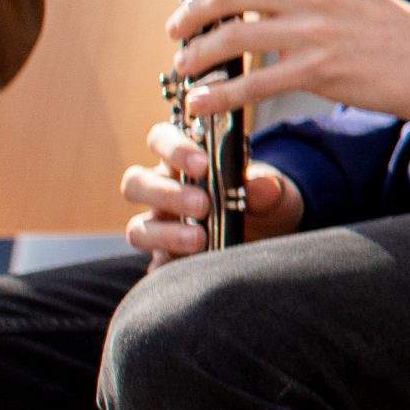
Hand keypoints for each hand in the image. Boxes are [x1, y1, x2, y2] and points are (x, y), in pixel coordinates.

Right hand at [123, 120, 302, 259]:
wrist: (271, 237)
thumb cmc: (264, 202)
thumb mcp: (273, 192)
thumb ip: (266, 187)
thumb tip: (259, 186)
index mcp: (184, 162)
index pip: (161, 139)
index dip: (173, 147)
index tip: (203, 163)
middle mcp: (163, 191)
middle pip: (135, 183)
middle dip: (167, 193)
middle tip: (203, 204)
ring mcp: (160, 227)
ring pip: (137, 228)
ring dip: (165, 233)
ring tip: (200, 239)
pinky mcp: (166, 260)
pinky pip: (153, 267)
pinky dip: (167, 269)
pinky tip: (188, 270)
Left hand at [167, 0, 409, 124]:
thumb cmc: (388, 26)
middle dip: (188, 14)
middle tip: (175, 30)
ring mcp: (316, 30)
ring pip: (232, 37)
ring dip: (196, 55)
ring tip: (185, 68)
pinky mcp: (320, 71)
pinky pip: (253, 83)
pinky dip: (219, 96)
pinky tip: (203, 103)